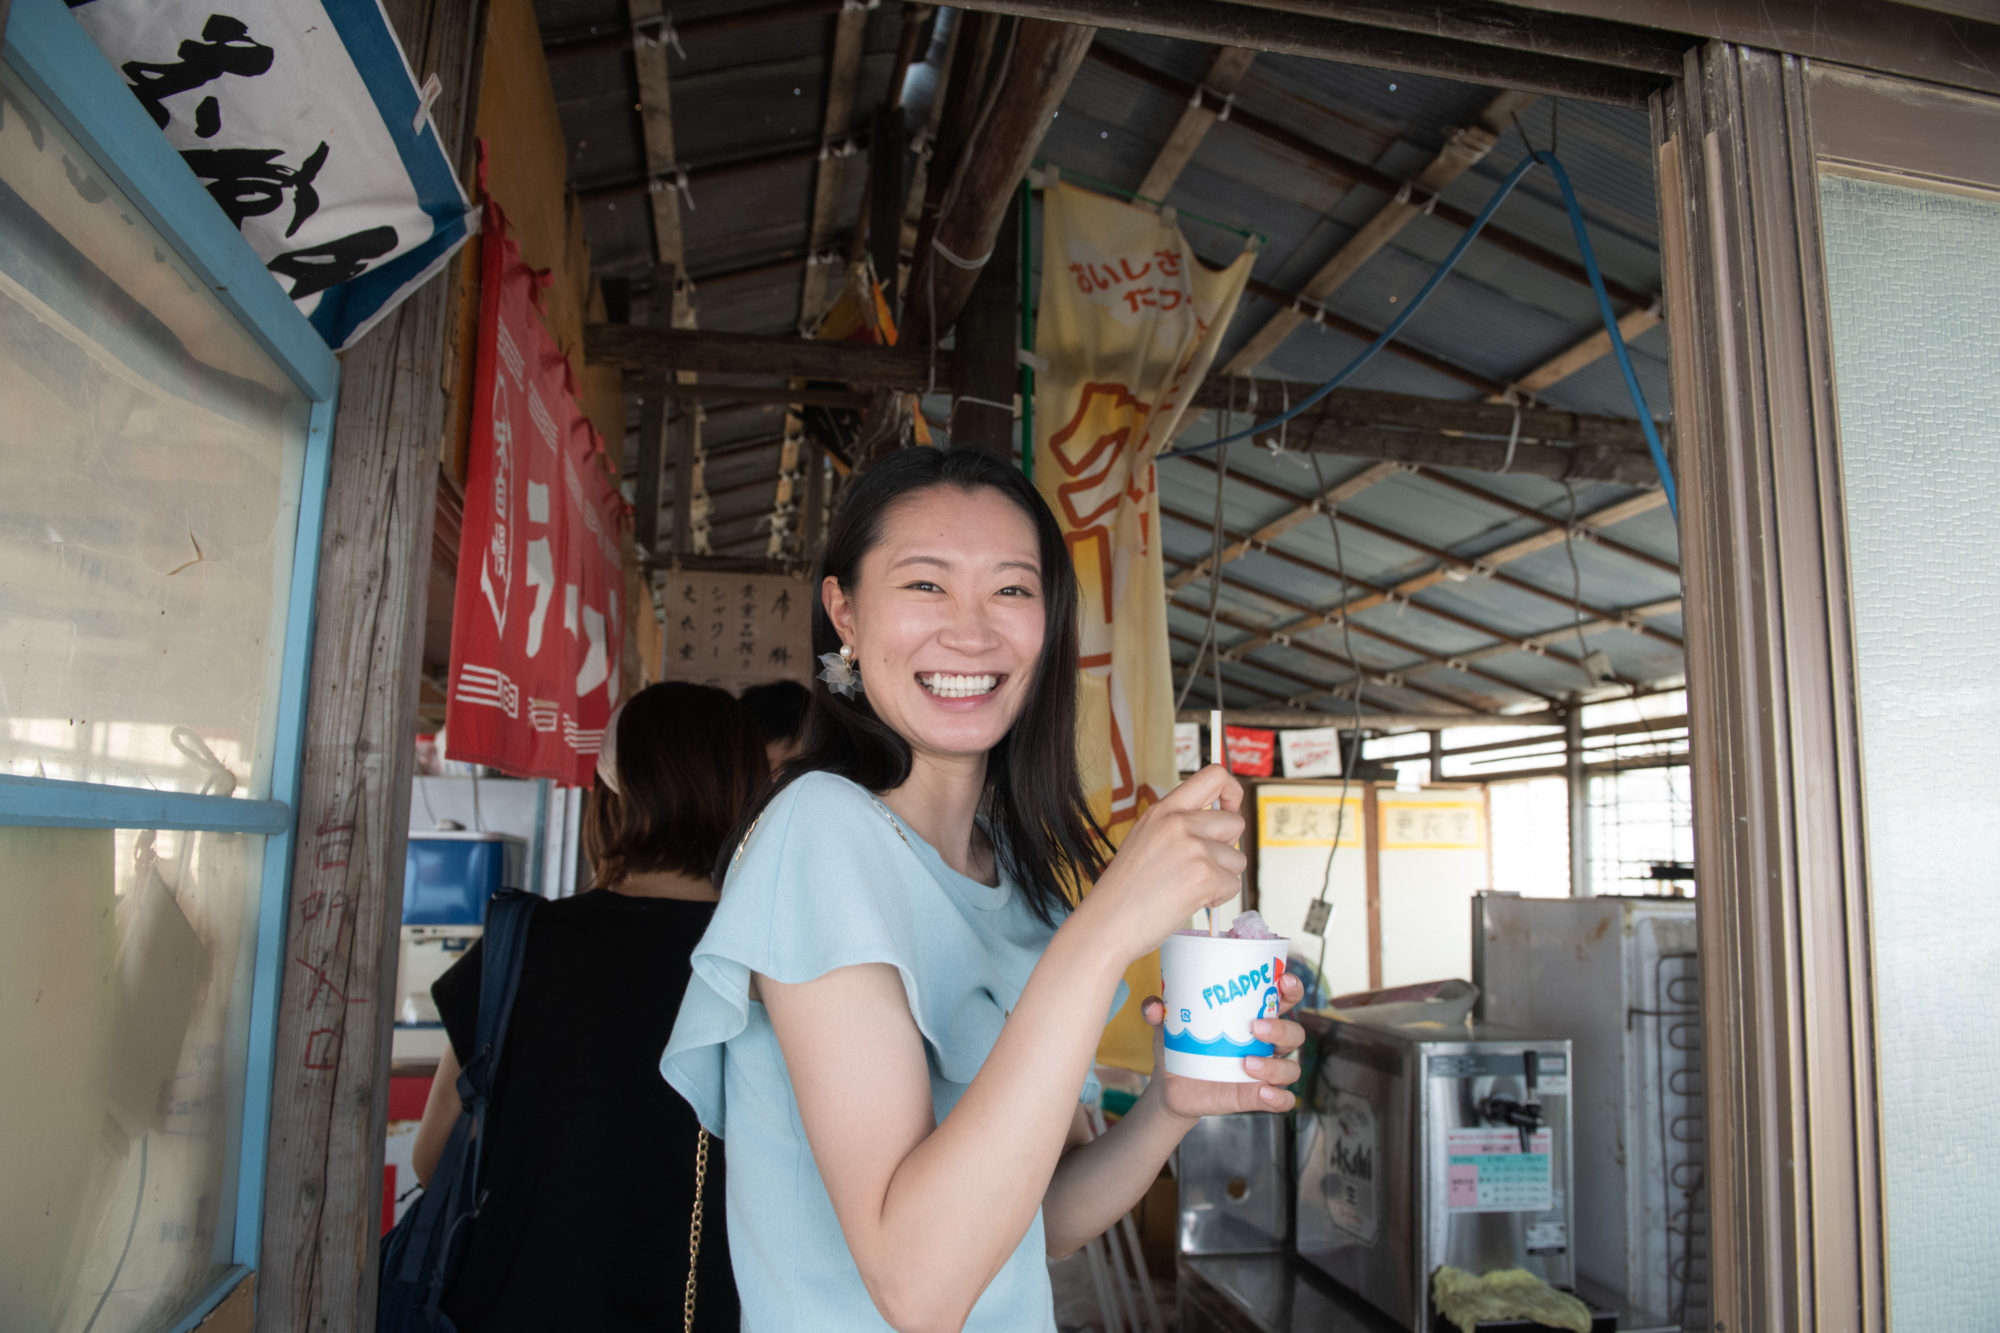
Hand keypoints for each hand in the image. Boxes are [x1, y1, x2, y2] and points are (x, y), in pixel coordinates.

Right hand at [1074, 764, 1244, 964]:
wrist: (1107, 924)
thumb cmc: (1125, 890)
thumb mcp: (1145, 839)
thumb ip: (1178, 826)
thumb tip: (1221, 827)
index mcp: (1163, 810)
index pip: (1214, 776)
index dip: (1232, 790)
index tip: (1230, 807)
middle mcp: (1179, 822)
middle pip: (1235, 822)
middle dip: (1227, 848)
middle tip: (1200, 867)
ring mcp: (1193, 848)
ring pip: (1237, 859)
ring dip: (1221, 877)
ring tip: (1187, 888)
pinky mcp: (1204, 876)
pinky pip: (1233, 886)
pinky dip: (1218, 898)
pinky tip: (1189, 901)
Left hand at [1140, 970, 1306, 1118]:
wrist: (1170, 1085)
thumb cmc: (1180, 1044)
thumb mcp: (1167, 1025)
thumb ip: (1159, 1011)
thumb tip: (1155, 1007)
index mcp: (1253, 1016)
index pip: (1284, 999)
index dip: (1291, 988)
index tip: (1284, 980)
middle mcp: (1266, 1044)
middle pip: (1294, 1033)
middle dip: (1282, 1028)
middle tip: (1255, 1027)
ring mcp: (1264, 1071)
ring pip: (1290, 1068)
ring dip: (1275, 1066)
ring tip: (1247, 1064)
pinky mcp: (1257, 1096)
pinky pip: (1283, 1100)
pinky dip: (1278, 1098)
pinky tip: (1264, 1093)